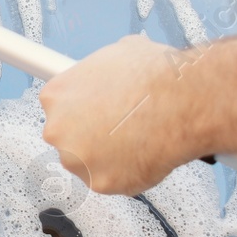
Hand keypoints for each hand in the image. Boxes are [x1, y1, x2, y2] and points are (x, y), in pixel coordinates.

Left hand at [39, 34, 207, 195]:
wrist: (181, 102)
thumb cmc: (153, 76)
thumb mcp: (119, 53)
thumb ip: (103, 70)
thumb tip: (114, 71)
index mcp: (55, 95)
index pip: (58, 107)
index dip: (82, 109)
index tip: (96, 111)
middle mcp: (58, 130)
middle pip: (68, 137)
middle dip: (91, 134)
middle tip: (119, 126)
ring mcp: (77, 160)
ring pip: (88, 163)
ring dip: (106, 156)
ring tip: (136, 139)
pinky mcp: (100, 183)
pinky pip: (112, 180)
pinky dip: (127, 172)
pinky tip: (144, 155)